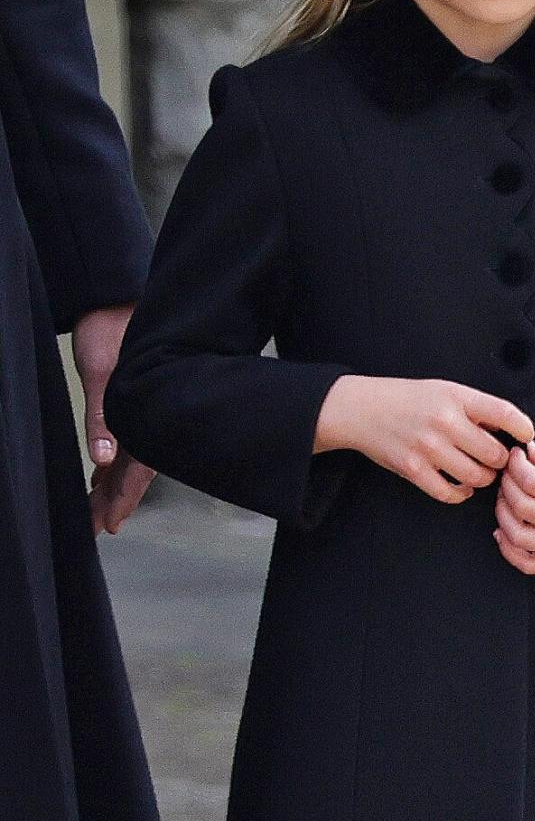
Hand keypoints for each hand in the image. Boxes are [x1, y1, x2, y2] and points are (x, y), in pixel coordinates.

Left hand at [72, 302, 155, 533]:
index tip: (108, 525)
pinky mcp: (133, 397)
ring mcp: (143, 407)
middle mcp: (150, 413)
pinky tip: (103, 469)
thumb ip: (103, 417)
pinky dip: (114, 459)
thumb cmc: (110, 326)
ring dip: (114, 482)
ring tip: (98, 506)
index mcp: (148, 411)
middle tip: (98, 526)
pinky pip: (127, 438)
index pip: (137, 469)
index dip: (122, 500)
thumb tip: (104, 460)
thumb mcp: (101, 372)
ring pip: (130, 456)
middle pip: (133, 469)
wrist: (113, 294)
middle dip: (115, 499)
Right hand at [314, 374, 534, 503]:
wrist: (363, 409)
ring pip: (477, 476)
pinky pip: (449, 493)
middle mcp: (444, 422)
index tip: (527, 436)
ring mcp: (428, 447)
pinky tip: (461, 486)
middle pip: (495, 453)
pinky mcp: (413, 469)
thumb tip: (510, 427)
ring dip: (483, 478)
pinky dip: (461, 493)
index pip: (504, 413)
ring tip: (480, 472)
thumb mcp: (445, 390)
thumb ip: (476, 407)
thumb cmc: (409, 398)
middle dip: (501, 460)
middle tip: (497, 459)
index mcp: (457, 397)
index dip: (523, 428)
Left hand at [492, 439, 534, 573]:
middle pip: (522, 507)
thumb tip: (527, 451)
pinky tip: (505, 531)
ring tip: (507, 498)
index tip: (515, 456)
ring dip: (503, 515)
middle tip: (509, 474)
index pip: (533, 483)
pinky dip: (509, 550)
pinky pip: (528, 565)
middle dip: (507, 486)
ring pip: (519, 537)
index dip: (516, 467)